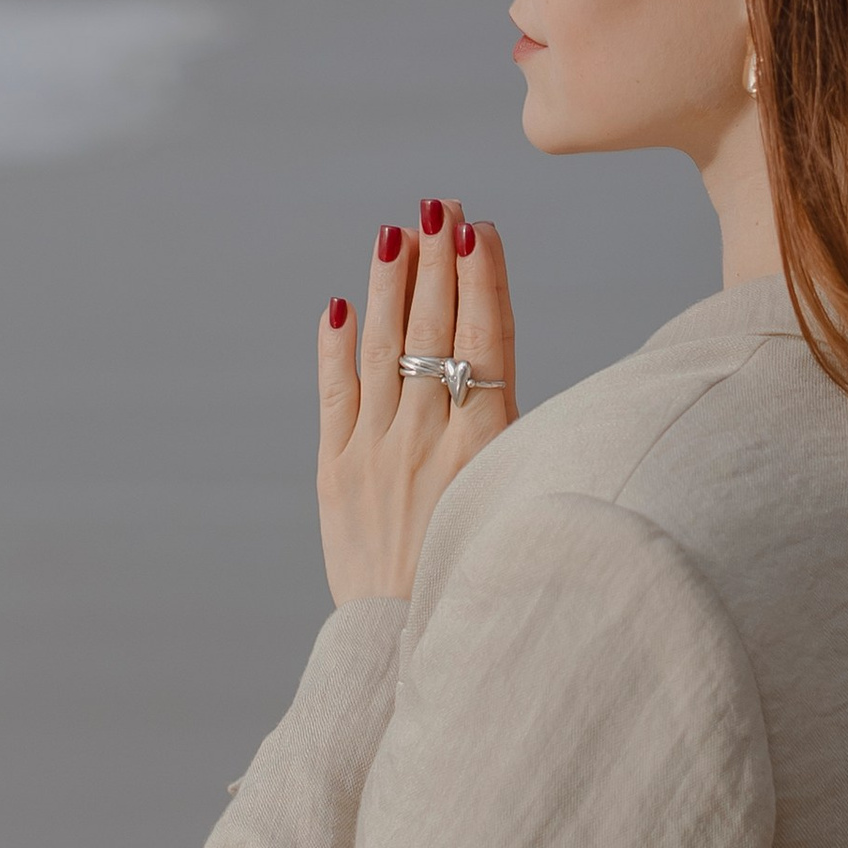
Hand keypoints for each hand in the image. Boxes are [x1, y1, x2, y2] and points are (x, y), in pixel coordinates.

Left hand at [317, 199, 517, 604]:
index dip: (481, 278)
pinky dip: (335, 349)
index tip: (479, 229)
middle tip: (440, 205)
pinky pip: (334, 395)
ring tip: (397, 232)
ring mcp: (376, 452)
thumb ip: (501, 430)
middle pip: (434, 328)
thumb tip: (496, 362)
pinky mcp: (335, 472)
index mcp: (485, 443)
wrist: (409, 643)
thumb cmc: (479, 572)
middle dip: (437, 260)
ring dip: (391, 285)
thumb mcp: (513, 497)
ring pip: (382, 348)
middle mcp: (428, 438)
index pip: (485, 338)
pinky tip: (340, 305)